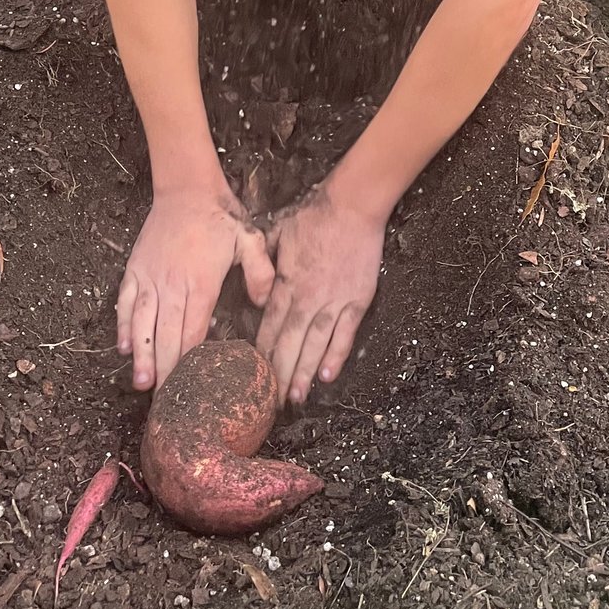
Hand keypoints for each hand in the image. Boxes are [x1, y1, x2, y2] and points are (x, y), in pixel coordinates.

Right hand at [116, 184, 274, 390]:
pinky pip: (125, 303)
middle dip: (165, 370)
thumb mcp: (250, 239)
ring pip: (142, 324)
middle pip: (166, 336)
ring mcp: (150, 277)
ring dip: (142, 355)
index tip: (191, 387)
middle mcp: (171, 284)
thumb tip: (265, 303)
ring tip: (142, 383)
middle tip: (166, 402)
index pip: (193, 331)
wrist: (187, 189)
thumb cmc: (221, 218)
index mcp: (201, 283)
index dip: (189, 361)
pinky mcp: (135, 269)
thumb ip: (261, 272)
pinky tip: (124, 349)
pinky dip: (124, 326)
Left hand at [257, 184, 386, 405]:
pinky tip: (328, 376)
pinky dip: (336, 355)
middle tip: (269, 402)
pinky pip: (345, 333)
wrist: (352, 206)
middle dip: (278, 374)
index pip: (269, 326)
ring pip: (315, 344)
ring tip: (295, 398)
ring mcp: (334, 301)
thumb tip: (255, 284)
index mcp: (285, 283)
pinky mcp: (357, 300)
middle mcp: (307, 298)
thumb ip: (264, 261)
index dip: (260, 353)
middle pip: (290, 343)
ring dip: (304, 372)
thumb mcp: (277, 234)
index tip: (251, 375)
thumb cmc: (313, 217)